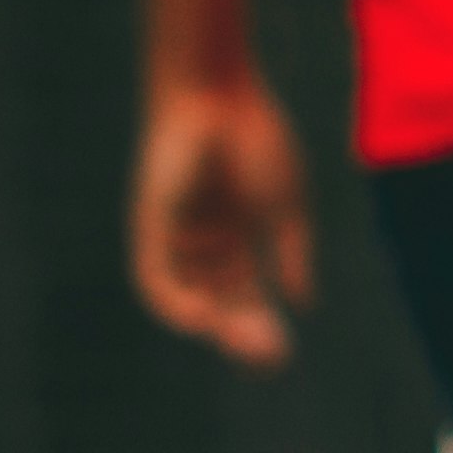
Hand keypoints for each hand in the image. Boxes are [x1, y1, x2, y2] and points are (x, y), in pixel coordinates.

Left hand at [132, 73, 316, 366]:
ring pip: (190, 296)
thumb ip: (291, 253)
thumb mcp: (284, 205)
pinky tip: (207, 319)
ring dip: (217, 324)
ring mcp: (174, 237)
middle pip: (218, 300)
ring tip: (246, 343)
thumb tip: (303, 303)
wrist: (219, 94)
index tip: (280, 353)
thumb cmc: (256, 138)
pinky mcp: (150, 228)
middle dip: (242, 331)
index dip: (260, 323)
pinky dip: (179, 304)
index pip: (242, 293)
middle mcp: (200, 242)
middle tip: (269, 358)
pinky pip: (157, 281)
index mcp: (234, 234)